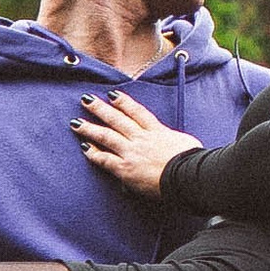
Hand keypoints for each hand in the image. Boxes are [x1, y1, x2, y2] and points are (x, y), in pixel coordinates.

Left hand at [74, 90, 196, 200]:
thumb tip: (172, 143)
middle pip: (117, 119)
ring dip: (90, 128)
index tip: (112, 95)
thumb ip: (172, 141)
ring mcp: (132, 152)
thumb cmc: (193, 160)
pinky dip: (95, 154)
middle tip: (85, 100)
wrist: (188, 175)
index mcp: (157, 131)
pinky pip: (106, 160)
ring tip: (76, 122)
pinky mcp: (126, 169)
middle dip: (100, 108)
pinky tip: (84, 148)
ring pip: (107, 136)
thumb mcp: (185, 143)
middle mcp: (141, 138)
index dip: (124, 103)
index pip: (137, 112)